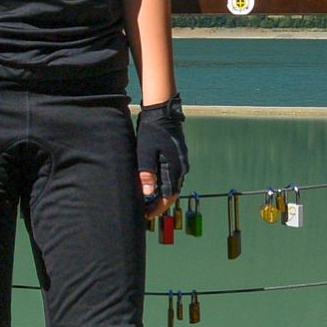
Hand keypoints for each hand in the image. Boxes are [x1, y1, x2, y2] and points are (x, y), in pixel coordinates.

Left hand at [136, 96, 186, 214]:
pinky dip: (163, 183)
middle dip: (159, 203)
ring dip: (161, 193)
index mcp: (175, 168)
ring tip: (147, 199)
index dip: (157, 208)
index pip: (169, 196)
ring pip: (172, 183)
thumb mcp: (145, 152)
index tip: (146, 215)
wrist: (162, 110)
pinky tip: (153, 183)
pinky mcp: (177, 155)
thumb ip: (147, 173)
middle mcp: (181, 167)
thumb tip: (148, 193)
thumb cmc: (152, 130)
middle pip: (172, 192)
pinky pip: (172, 174)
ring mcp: (181, 161)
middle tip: (145, 210)